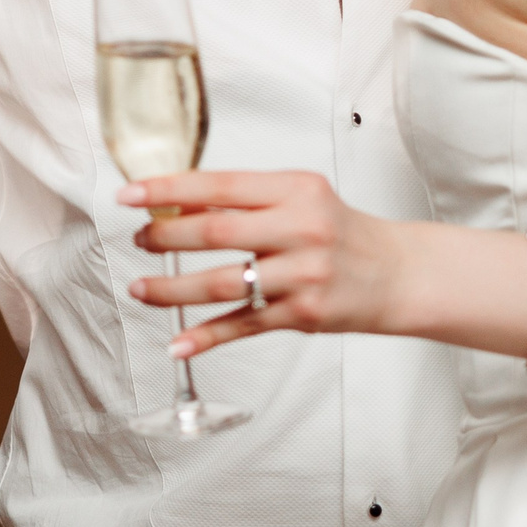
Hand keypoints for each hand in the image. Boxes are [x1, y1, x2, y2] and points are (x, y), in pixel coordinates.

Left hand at [116, 171, 400, 356]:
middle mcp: (301, 227)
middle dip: (165, 237)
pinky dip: (207, 336)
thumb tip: (177, 203)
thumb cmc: (341, 231)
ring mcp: (303, 273)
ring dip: (173, 289)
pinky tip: (177, 343)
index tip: (129, 196)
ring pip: (224, 283)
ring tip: (141, 290)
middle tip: (138, 240)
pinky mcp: (305, 313)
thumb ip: (246, 199)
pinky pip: (245, 326)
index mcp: (295, 189)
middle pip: (216, 231)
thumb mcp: (300, 198)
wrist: (397, 273)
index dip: (168, 189)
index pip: (219, 184)